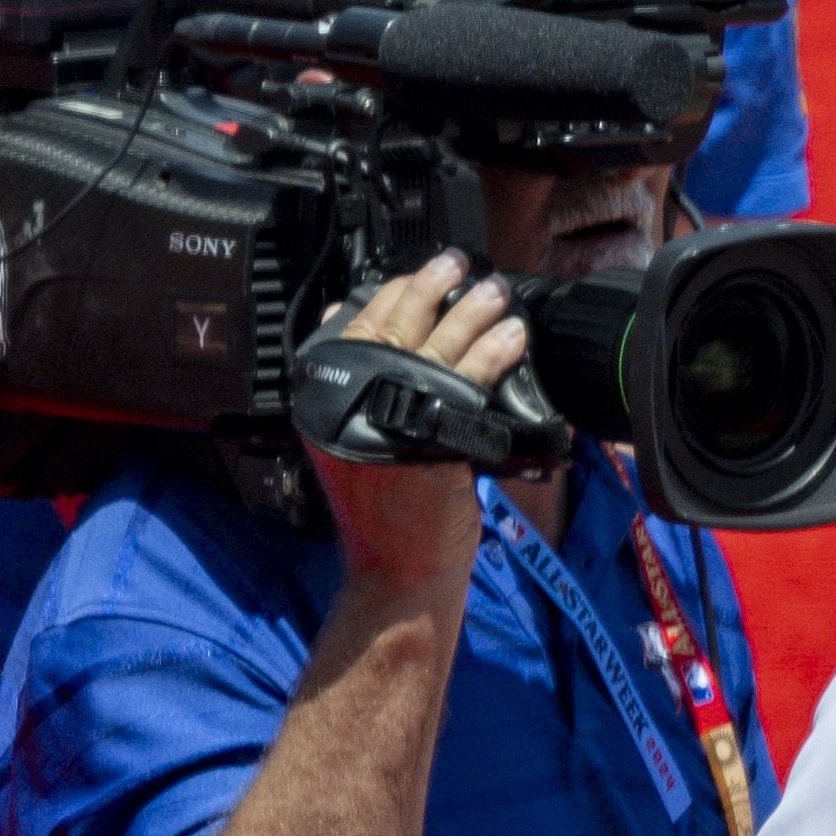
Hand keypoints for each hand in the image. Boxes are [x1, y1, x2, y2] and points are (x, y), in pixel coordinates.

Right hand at [304, 252, 529, 592]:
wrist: (400, 573)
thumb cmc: (387, 515)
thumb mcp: (359, 443)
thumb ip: (362, 390)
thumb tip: (365, 326)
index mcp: (324, 398)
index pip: (354, 324)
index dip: (391, 293)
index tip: (417, 274)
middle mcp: (349, 403)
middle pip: (392, 325)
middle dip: (428, 287)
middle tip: (456, 263)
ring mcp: (390, 419)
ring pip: (435, 347)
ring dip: (470, 312)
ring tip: (494, 292)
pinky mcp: (433, 437)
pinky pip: (469, 382)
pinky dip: (492, 355)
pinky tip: (511, 338)